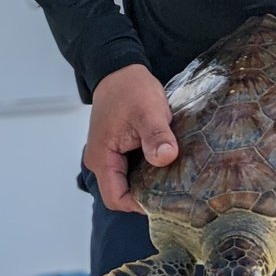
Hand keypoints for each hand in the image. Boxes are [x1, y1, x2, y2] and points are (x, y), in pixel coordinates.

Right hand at [84, 64, 177, 212]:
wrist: (120, 71)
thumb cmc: (131, 89)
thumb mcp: (149, 111)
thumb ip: (156, 136)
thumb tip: (165, 157)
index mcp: (102, 158)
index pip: (116, 198)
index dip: (139, 205)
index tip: (165, 200)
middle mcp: (100, 161)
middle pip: (122, 192)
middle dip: (146, 194)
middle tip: (174, 190)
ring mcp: (108, 155)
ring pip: (128, 180)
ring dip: (148, 181)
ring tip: (173, 177)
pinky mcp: (118, 148)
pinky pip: (131, 168)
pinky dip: (147, 168)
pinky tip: (165, 162)